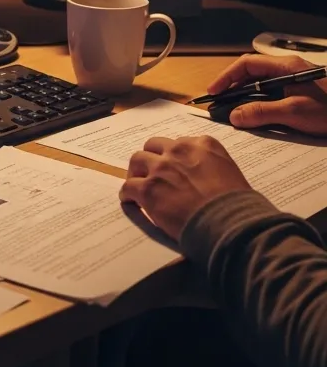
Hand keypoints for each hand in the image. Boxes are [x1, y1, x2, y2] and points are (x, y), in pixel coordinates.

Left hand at [119, 136, 251, 239]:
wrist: (230, 223)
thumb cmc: (239, 204)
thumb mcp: (231, 172)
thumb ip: (212, 165)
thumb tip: (205, 176)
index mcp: (203, 144)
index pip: (180, 143)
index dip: (174, 156)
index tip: (174, 166)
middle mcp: (179, 150)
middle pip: (154, 145)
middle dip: (152, 157)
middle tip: (152, 171)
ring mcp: (161, 168)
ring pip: (137, 160)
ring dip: (137, 172)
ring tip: (137, 182)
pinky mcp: (148, 189)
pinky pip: (128, 187)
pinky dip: (127, 194)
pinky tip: (130, 200)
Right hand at [207, 54, 326, 133]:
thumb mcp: (294, 112)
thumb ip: (261, 113)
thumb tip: (234, 116)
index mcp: (286, 67)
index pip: (247, 64)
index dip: (227, 76)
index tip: (214, 91)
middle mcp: (289, 69)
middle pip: (252, 72)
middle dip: (233, 86)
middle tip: (220, 102)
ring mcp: (295, 80)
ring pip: (262, 83)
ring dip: (246, 95)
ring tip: (234, 110)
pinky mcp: (301, 93)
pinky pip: (273, 93)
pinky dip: (260, 102)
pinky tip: (256, 114)